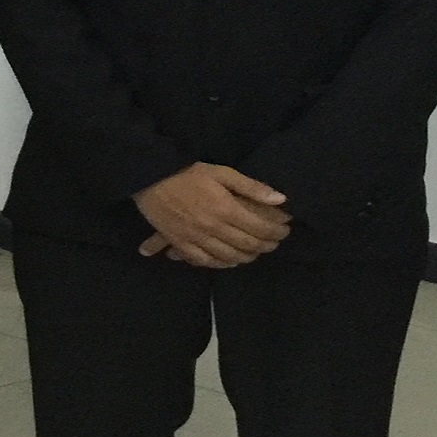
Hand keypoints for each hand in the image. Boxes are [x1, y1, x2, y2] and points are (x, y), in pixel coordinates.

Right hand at [133, 163, 290, 265]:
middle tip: (275, 242)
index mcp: (226, 209)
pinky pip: (205, 262)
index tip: (285, 230)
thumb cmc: (188, 173)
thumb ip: (251, 187)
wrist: (151, 179)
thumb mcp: (222, 172)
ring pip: (229, 257)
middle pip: (248, 245)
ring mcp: (196, 239)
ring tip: (256, 252)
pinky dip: (222, 264)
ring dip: (248, 257)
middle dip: (267, 245)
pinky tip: (230, 260)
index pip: (260, 228)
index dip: (277, 232)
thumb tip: (281, 200)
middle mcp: (213, 228)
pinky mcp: (181, 244)